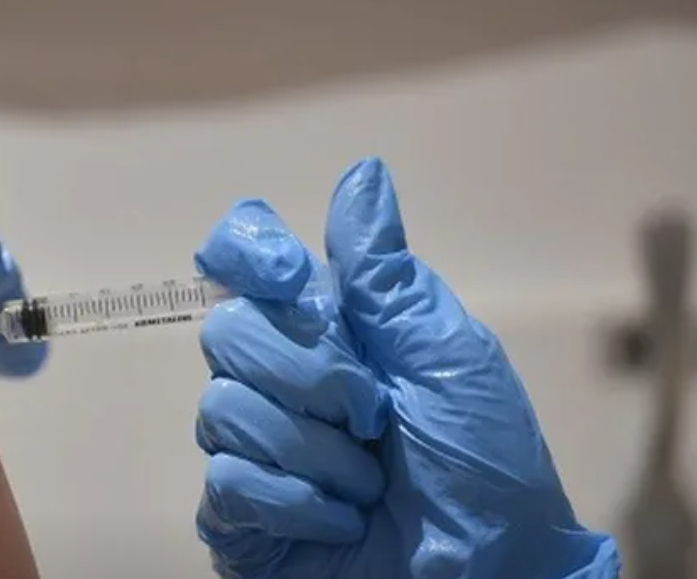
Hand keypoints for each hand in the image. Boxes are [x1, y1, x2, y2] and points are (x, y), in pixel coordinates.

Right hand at [193, 158, 619, 577]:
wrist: (489, 573)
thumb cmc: (484, 464)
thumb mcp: (447, 356)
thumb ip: (385, 275)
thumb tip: (361, 173)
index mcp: (327, 325)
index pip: (244, 256)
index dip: (246, 251)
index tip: (288, 275)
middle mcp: (279, 374)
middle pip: (227, 329)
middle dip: (309, 374)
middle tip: (373, 413)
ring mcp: (255, 442)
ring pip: (222, 408)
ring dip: (314, 451)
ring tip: (369, 481)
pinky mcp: (241, 511)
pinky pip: (225, 480)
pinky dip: (294, 500)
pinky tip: (340, 517)